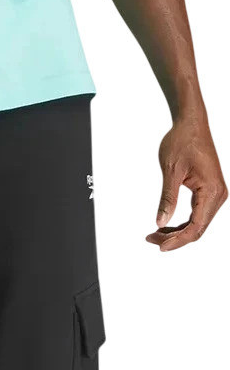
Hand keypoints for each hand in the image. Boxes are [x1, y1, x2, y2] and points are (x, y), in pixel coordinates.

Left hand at [146, 114, 226, 250]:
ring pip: (198, 223)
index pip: (196, 227)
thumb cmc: (182, 141)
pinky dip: (183, 221)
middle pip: (198, 228)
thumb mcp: (171, 170)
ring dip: (178, 231)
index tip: (160, 246)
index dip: (178, 240)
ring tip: (155, 234)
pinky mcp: (210, 191)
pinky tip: (167, 225)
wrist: (191, 123)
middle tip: (151, 239)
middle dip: (175, 237)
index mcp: (211, 192)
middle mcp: (218, 196)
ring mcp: (216, 194)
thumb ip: (167, 198)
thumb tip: (160, 223)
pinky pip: (198, 213)